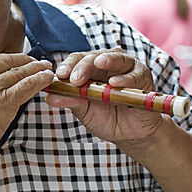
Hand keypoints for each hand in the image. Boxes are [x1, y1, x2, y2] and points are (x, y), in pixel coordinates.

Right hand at [0, 54, 53, 172]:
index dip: (1, 62)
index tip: (11, 63)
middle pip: (3, 62)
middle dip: (21, 60)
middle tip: (33, 60)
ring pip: (17, 72)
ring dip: (34, 68)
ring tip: (44, 67)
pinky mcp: (2, 101)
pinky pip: (26, 85)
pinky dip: (39, 80)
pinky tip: (47, 78)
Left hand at [46, 50, 163, 150]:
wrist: (129, 133)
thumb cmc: (105, 117)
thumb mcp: (84, 110)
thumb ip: (70, 100)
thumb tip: (49, 97)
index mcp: (90, 68)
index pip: (76, 60)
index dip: (67, 66)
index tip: (59, 75)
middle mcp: (108, 63)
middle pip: (93, 57)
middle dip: (82, 66)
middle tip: (75, 78)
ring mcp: (126, 67)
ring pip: (115, 58)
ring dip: (106, 61)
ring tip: (98, 63)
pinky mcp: (142, 76)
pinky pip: (134, 75)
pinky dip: (125, 78)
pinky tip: (116, 82)